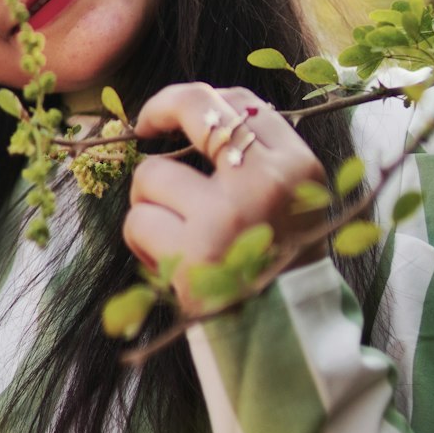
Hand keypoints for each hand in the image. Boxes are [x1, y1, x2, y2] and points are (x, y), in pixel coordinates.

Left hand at [123, 83, 327, 313]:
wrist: (282, 332)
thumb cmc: (276, 258)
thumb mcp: (292, 199)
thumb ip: (257, 155)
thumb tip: (199, 108)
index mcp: (296, 167)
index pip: (239, 103)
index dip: (193, 100)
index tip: (170, 115)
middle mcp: (265, 185)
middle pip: (196, 109)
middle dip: (159, 110)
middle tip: (142, 127)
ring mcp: (225, 219)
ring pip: (151, 175)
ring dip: (151, 203)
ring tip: (177, 234)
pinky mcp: (190, 257)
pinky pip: (137, 223)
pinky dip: (143, 241)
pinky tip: (168, 262)